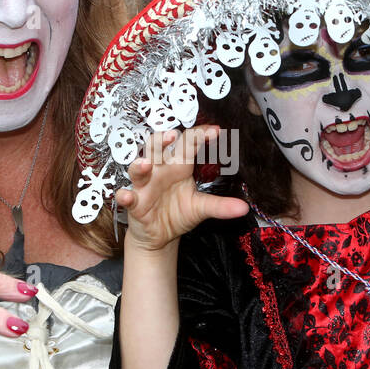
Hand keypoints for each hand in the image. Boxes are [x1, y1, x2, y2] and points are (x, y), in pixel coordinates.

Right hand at [114, 126, 248, 252]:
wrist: (159, 237)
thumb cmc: (177, 214)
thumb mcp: (201, 208)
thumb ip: (220, 206)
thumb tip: (244, 208)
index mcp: (178, 166)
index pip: (187, 144)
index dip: (199, 136)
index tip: (215, 131)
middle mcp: (160, 171)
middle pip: (157, 148)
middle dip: (162, 141)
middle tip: (172, 136)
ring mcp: (145, 187)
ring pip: (138, 169)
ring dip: (141, 165)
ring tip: (147, 163)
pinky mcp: (135, 204)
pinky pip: (127, 198)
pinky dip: (125, 196)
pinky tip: (127, 196)